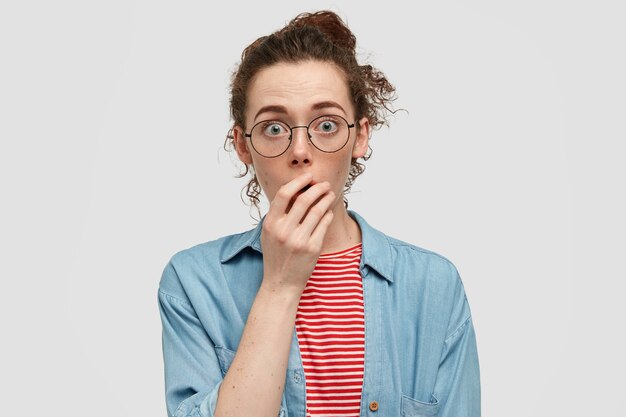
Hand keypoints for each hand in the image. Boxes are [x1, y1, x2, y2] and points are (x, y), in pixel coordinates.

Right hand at [260, 173, 335, 295]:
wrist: (281, 283)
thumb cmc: (275, 256)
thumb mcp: (269, 233)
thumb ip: (278, 214)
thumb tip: (295, 190)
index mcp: (270, 224)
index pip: (284, 194)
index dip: (298, 182)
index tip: (308, 177)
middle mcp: (284, 231)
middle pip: (304, 199)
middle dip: (317, 187)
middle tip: (324, 184)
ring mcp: (299, 240)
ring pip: (318, 210)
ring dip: (326, 198)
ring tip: (330, 194)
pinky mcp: (313, 248)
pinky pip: (324, 224)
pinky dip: (328, 214)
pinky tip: (329, 211)